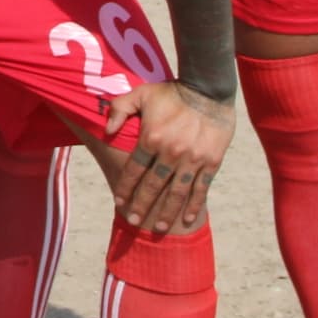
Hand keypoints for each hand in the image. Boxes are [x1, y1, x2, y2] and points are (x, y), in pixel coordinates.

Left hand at [107, 81, 233, 236]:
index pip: (134, 169)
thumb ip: (120, 109)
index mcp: (152, 138)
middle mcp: (171, 153)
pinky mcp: (211, 162)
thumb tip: (106, 129)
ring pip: (177, 192)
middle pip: (153, 185)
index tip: (119, 201)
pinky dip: (195, 204)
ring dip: (167, 211)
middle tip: (133, 220)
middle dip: (142, 205)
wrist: (209, 90)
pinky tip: (189, 218)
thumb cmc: (172, 92)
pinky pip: (201, 188)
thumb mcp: (140, 93)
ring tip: (158, 227)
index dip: (126, 187)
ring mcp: (192, 160)